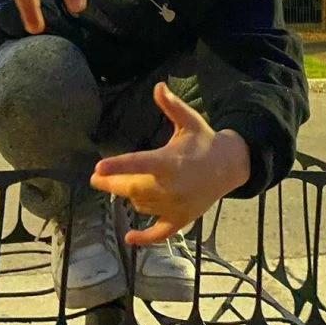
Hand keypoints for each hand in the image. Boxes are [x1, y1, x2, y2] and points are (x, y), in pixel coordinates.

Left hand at [90, 82, 250, 245]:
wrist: (230, 166)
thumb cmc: (204, 140)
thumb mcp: (189, 120)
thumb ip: (171, 106)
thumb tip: (159, 86)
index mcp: (171, 161)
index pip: (140, 163)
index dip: (118, 165)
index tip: (98, 168)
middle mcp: (172, 186)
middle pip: (133, 188)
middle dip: (111, 183)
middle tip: (95, 178)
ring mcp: (177, 206)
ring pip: (141, 205)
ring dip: (128, 197)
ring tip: (117, 187)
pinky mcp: (182, 219)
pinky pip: (161, 233)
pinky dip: (145, 238)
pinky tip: (130, 238)